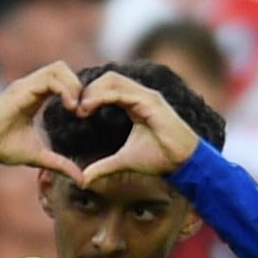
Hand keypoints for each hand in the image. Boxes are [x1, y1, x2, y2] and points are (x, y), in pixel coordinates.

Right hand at [0, 64, 86, 180]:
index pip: (62, 79)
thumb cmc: (2, 147)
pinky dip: (65, 89)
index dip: (77, 92)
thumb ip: (60, 164)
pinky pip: (49, 79)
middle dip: (78, 85)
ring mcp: (25, 85)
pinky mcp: (20, 90)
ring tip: (77, 109)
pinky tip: (70, 107)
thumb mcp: (38, 156)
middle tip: (84, 110)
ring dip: (73, 85)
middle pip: (62, 68)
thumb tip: (81, 180)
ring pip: (58, 68)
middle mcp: (31, 87)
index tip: (84, 115)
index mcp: (35, 97)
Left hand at [70, 69, 202, 185]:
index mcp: (134, 104)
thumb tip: (84, 179)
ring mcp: (146, 95)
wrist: (182, 162)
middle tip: (75, 109)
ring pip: (113, 79)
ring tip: (81, 108)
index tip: (76, 112)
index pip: (108, 87)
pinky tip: (90, 107)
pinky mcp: (151, 101)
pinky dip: (103, 95)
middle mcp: (140, 95)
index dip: (90, 95)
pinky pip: (122, 90)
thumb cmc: (159, 158)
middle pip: (108, 79)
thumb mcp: (124, 161)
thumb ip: (103, 167)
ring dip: (93, 91)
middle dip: (88, 89)